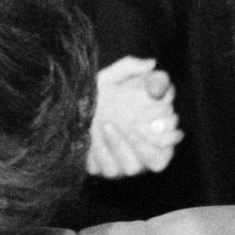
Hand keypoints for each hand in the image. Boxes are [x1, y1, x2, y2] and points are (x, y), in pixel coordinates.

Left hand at [90, 57, 181, 177]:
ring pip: (132, 167)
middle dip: (147, 146)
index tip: (159, 123)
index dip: (171, 137)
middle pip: (158, 162)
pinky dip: (101, 152)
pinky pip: (107, 168)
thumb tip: (152, 63)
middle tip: (133, 129)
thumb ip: (130, 68)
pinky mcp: (101, 170)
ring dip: (120, 146)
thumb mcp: (109, 78)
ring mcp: (121, 164)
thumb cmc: (92, 95)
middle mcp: (138, 151)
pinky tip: (91, 136)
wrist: (63, 111)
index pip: (171, 142)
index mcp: (147, 131)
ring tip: (105, 126)